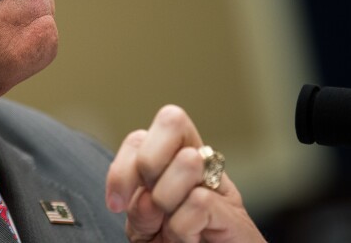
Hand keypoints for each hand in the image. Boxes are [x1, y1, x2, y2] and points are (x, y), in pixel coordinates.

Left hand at [105, 105, 264, 242]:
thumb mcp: (146, 229)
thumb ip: (138, 209)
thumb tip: (145, 197)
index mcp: (171, 163)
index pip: (139, 137)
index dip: (122, 167)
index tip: (116, 205)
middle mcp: (198, 163)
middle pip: (171, 119)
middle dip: (149, 163)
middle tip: (153, 203)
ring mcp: (219, 184)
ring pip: (187, 159)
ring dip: (168, 200)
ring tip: (176, 226)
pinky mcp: (234, 212)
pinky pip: (199, 200)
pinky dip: (184, 228)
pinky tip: (193, 238)